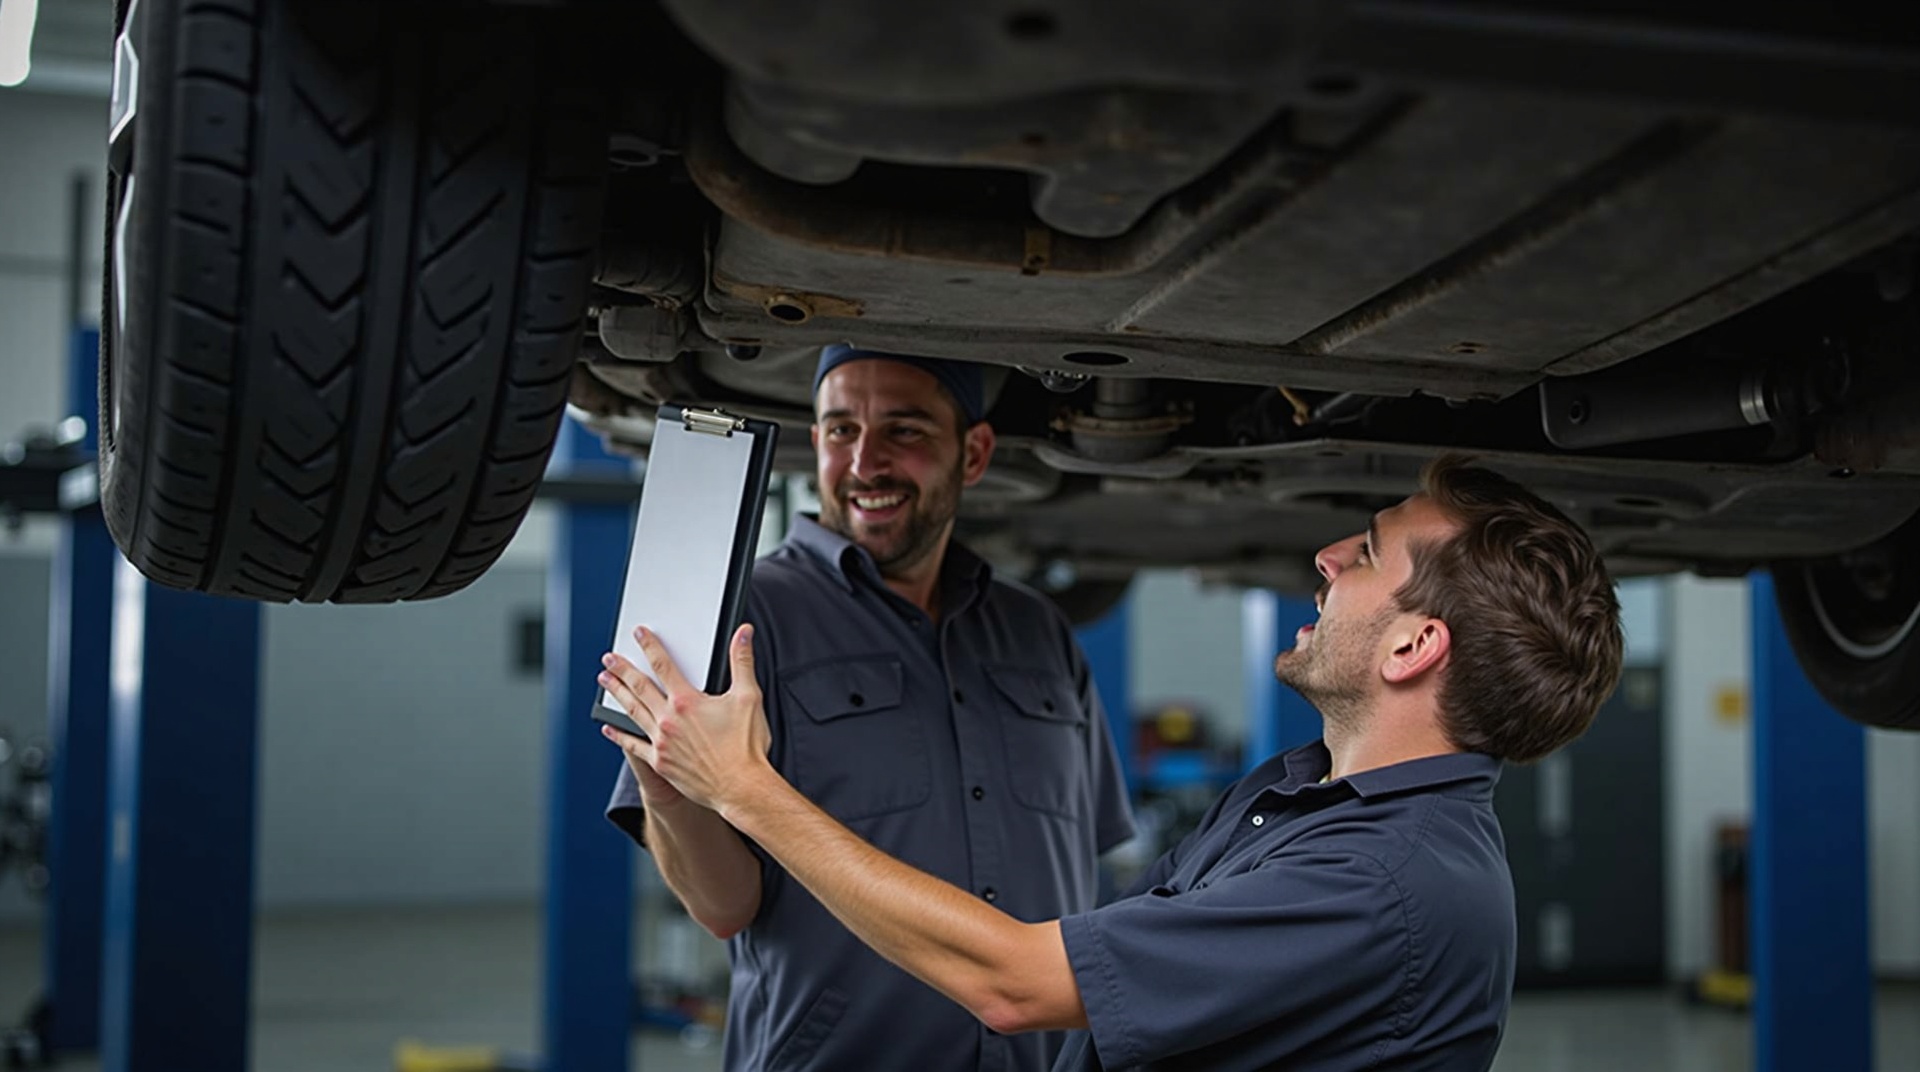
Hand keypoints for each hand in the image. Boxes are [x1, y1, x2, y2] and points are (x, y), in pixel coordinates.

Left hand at [597, 623, 772, 813]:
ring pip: (632, 712)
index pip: (662, 665)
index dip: (650, 646)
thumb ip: (742, 662)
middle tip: (609, 658)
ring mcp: (661, 742)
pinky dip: (620, 736)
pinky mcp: (660, 763)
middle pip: (639, 687)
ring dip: (617, 694)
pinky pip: (633, 746)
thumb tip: (742, 634)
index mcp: (687, 701)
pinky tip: (609, 728)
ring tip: (604, 681)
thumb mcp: (748, 697)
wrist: (741, 787)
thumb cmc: (746, 747)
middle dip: (622, 669)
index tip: (639, 634)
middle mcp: (669, 720)